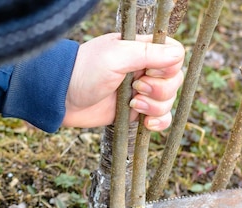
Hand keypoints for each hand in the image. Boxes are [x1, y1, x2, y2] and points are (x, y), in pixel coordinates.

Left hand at [62, 33, 184, 130]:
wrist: (62, 98)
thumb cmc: (85, 71)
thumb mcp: (116, 56)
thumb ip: (147, 53)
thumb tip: (178, 54)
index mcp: (142, 49)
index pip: (175, 54)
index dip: (169, 67)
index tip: (149, 71)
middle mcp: (145, 69)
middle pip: (175, 81)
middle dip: (160, 90)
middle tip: (136, 88)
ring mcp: (141, 92)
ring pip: (169, 101)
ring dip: (154, 106)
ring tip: (131, 104)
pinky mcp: (136, 111)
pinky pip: (161, 118)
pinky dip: (159, 122)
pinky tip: (147, 123)